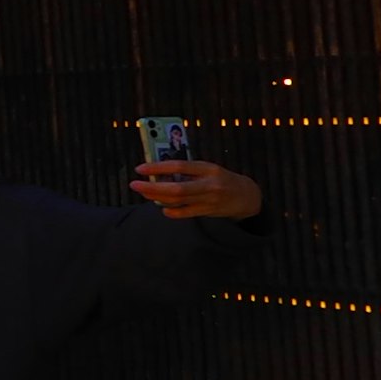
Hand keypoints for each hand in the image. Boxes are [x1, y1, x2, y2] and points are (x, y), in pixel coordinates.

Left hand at [132, 159, 262, 219]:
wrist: (246, 196)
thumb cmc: (221, 178)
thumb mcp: (207, 169)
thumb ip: (187, 170)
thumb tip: (159, 171)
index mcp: (209, 168)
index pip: (179, 166)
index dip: (158, 167)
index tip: (140, 168)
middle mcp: (209, 185)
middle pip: (176, 188)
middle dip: (152, 187)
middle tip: (135, 185)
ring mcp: (209, 200)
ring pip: (178, 201)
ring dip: (157, 198)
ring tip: (144, 192)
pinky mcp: (208, 212)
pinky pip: (185, 213)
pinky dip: (171, 211)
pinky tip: (161, 207)